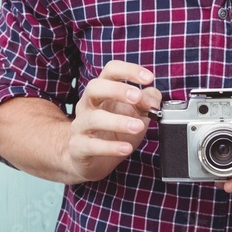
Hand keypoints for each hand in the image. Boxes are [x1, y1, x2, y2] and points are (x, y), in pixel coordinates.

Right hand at [65, 60, 161, 183]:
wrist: (92, 161)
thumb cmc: (114, 132)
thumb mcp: (136, 114)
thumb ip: (147, 102)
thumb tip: (153, 100)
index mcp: (102, 91)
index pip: (111, 70)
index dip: (130, 70)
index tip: (149, 78)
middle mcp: (87, 104)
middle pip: (95, 87)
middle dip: (118, 90)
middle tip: (138, 98)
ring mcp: (80, 125)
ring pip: (94, 118)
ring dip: (119, 122)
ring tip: (139, 127)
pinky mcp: (78, 147)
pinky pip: (92, 145)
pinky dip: (110, 147)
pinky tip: (126, 148)